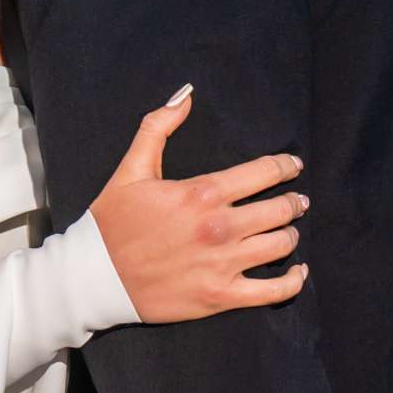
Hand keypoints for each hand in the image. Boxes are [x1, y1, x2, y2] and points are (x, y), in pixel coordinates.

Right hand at [91, 87, 307, 322]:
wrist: (95, 277)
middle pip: (279, 209)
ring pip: (280, 244)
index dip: (285, 166)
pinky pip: (272, 291)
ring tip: (289, 228)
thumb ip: (159, 127)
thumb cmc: (113, 222)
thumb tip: (186, 95)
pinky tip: (298, 270)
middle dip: (293, 201)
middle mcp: (219, 228)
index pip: (263, 172)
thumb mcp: (131, 168)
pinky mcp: (220, 296)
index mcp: (202, 193)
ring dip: (290, 234)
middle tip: (298, 200)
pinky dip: (292, 280)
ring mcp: (222, 265)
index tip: (293, 166)